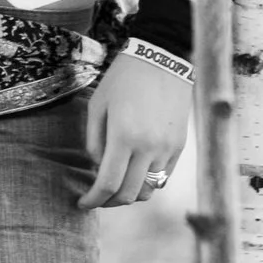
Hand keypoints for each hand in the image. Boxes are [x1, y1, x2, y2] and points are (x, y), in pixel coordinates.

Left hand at [79, 48, 192, 208]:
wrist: (162, 58)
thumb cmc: (123, 78)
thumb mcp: (97, 105)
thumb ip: (94, 141)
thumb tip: (97, 168)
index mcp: (124, 136)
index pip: (108, 184)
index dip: (92, 200)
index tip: (82, 203)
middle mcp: (148, 148)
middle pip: (129, 194)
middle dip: (109, 202)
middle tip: (96, 198)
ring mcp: (167, 148)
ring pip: (149, 190)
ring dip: (130, 194)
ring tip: (117, 185)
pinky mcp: (179, 146)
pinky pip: (163, 177)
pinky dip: (148, 182)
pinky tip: (135, 173)